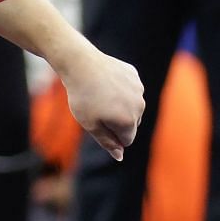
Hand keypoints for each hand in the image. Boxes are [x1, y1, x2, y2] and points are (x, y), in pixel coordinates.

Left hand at [56, 45, 144, 162]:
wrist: (80, 63)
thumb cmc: (82, 97)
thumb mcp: (90, 125)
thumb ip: (107, 142)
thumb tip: (120, 156)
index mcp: (129, 121)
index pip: (127, 140)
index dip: (111, 135)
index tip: (97, 123)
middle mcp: (139, 106)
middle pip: (131, 124)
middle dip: (117, 121)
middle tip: (97, 108)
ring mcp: (139, 89)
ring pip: (132, 106)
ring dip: (120, 105)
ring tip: (100, 95)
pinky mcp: (134, 76)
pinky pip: (130, 89)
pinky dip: (120, 89)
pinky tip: (104, 82)